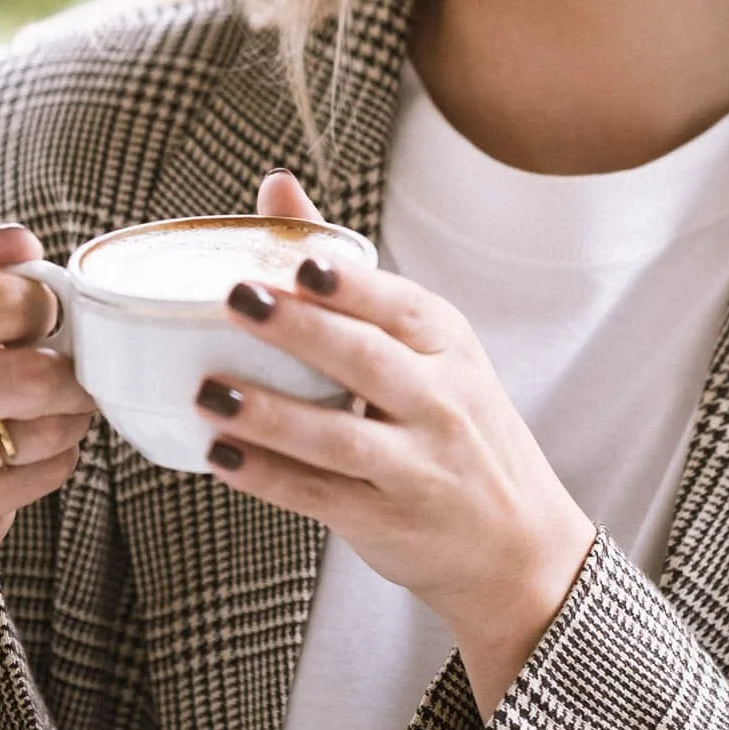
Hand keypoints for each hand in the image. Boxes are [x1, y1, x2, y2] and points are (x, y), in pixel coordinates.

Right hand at [0, 223, 94, 647]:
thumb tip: (16, 238)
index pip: (5, 299)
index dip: (47, 311)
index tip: (46, 324)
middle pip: (33, 374)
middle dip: (72, 378)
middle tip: (72, 379)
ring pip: (43, 429)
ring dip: (70, 421)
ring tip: (57, 415)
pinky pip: (42, 473)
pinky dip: (57, 462)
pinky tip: (33, 457)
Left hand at [205, 170, 596, 715]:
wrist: (519, 544)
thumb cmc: (455, 425)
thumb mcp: (428, 346)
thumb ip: (348, 275)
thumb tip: (277, 185)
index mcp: (449, 345)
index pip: (401, 306)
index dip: (350, 286)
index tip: (298, 264)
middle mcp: (441, 402)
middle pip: (368, 362)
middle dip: (301, 332)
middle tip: (236, 301)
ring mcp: (418, 466)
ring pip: (341, 437)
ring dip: (272, 416)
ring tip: (209, 393)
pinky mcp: (388, 520)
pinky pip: (321, 496)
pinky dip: (270, 477)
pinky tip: (220, 455)